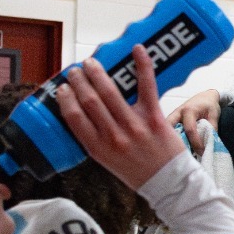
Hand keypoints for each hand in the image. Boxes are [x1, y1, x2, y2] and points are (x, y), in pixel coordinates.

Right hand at [56, 48, 184, 189]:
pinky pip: (147, 87)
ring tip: (91, 63)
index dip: (65, 99)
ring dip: (98, 73)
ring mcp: (134, 126)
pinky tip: (137, 50)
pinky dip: (142, 66)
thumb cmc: (137, 171)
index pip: (73, 117)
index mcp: (97, 148)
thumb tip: (80, 112)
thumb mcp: (106, 161)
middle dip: (79, 81)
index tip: (62, 87)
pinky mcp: (155, 118)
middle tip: (76, 71)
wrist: (170, 184)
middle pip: (89, 101)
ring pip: (110, 93)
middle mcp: (113, 136)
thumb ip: (94, 138)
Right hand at [166, 89, 222, 153]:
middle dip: (174, 141)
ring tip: (176, 152)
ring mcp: (173, 116)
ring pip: (167, 128)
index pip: (190, 129)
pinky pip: (169, 128)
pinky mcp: (172, 119)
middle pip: (171, 128)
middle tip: (182, 154)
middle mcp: (178, 112)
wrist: (205, 96)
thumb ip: (212, 128)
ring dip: (170, 139)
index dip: (195, 142)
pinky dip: (171, 137)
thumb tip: (209, 144)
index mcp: (189, 110)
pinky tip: (175, 146)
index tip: (201, 151)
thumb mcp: (214, 115)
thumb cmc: (210, 105)